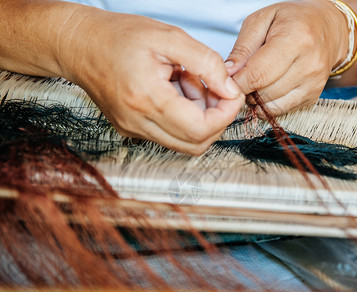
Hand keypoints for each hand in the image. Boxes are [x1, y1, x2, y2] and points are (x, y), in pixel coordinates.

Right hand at [58, 9, 243, 154]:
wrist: (78, 45)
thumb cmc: (118, 36)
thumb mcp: (169, 37)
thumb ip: (206, 63)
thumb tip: (229, 89)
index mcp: (147, 99)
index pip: (201, 129)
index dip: (226, 114)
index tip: (232, 93)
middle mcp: (138, 123)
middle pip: (195, 144)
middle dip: (216, 118)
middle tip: (214, 88)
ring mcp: (133, 130)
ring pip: (184, 142)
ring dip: (199, 118)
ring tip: (189, 83)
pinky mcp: (131, 130)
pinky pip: (169, 134)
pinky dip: (183, 118)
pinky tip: (176, 90)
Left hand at [226, 0, 348, 116]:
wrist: (328, 29)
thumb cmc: (291, 20)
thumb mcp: (262, 20)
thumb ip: (243, 47)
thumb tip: (228, 74)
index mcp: (296, 39)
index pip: (258, 74)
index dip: (237, 82)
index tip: (228, 79)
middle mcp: (309, 64)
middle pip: (264, 92)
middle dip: (245, 89)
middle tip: (240, 78)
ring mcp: (313, 84)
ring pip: (271, 105)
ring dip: (255, 98)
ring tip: (254, 81)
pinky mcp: (313, 97)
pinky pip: (281, 110)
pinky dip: (267, 104)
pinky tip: (266, 88)